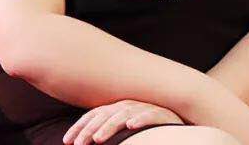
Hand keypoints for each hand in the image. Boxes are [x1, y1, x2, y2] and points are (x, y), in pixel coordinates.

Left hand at [62, 99, 183, 144]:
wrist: (181, 116)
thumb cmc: (149, 126)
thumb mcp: (125, 126)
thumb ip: (108, 130)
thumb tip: (86, 140)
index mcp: (117, 108)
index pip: (94, 115)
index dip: (79, 127)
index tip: (67, 141)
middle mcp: (129, 106)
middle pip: (105, 116)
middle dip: (89, 130)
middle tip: (78, 144)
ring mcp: (145, 108)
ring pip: (123, 115)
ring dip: (109, 126)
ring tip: (98, 139)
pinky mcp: (163, 114)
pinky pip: (151, 115)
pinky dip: (141, 119)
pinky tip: (131, 126)